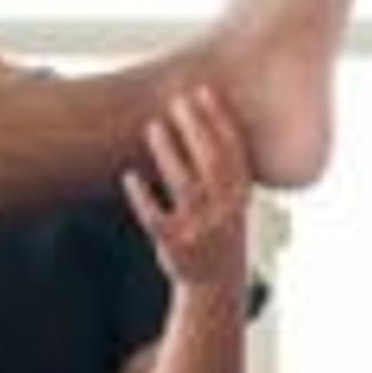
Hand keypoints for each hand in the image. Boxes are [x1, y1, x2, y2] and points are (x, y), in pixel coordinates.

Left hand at [122, 87, 252, 294]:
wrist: (215, 282)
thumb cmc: (218, 226)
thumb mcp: (229, 197)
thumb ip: (222, 165)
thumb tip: (203, 115)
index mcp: (241, 194)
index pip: (234, 150)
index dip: (219, 119)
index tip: (203, 91)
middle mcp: (226, 210)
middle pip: (211, 162)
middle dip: (196, 128)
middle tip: (178, 100)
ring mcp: (201, 228)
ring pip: (184, 184)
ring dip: (168, 153)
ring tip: (153, 127)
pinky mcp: (176, 244)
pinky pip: (156, 217)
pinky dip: (141, 197)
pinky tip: (130, 176)